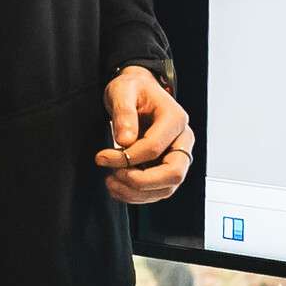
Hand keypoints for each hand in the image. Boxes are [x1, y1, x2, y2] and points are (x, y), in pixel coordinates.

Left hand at [97, 66, 192, 205]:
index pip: (155, 148)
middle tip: (113, 176)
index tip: (102, 156)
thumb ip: (123, 112)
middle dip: (140, 182)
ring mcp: (178, 156)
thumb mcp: (122, 91)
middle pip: (174, 174)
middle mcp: (183, 140)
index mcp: (175, 119)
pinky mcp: (168, 167)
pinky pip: (158, 190)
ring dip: (137, 193)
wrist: (137, 92)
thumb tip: (124, 141)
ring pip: (167, 188)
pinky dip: (138, 195)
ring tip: (111, 182)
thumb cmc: (132, 89)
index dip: (127, 157)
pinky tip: (117, 186)